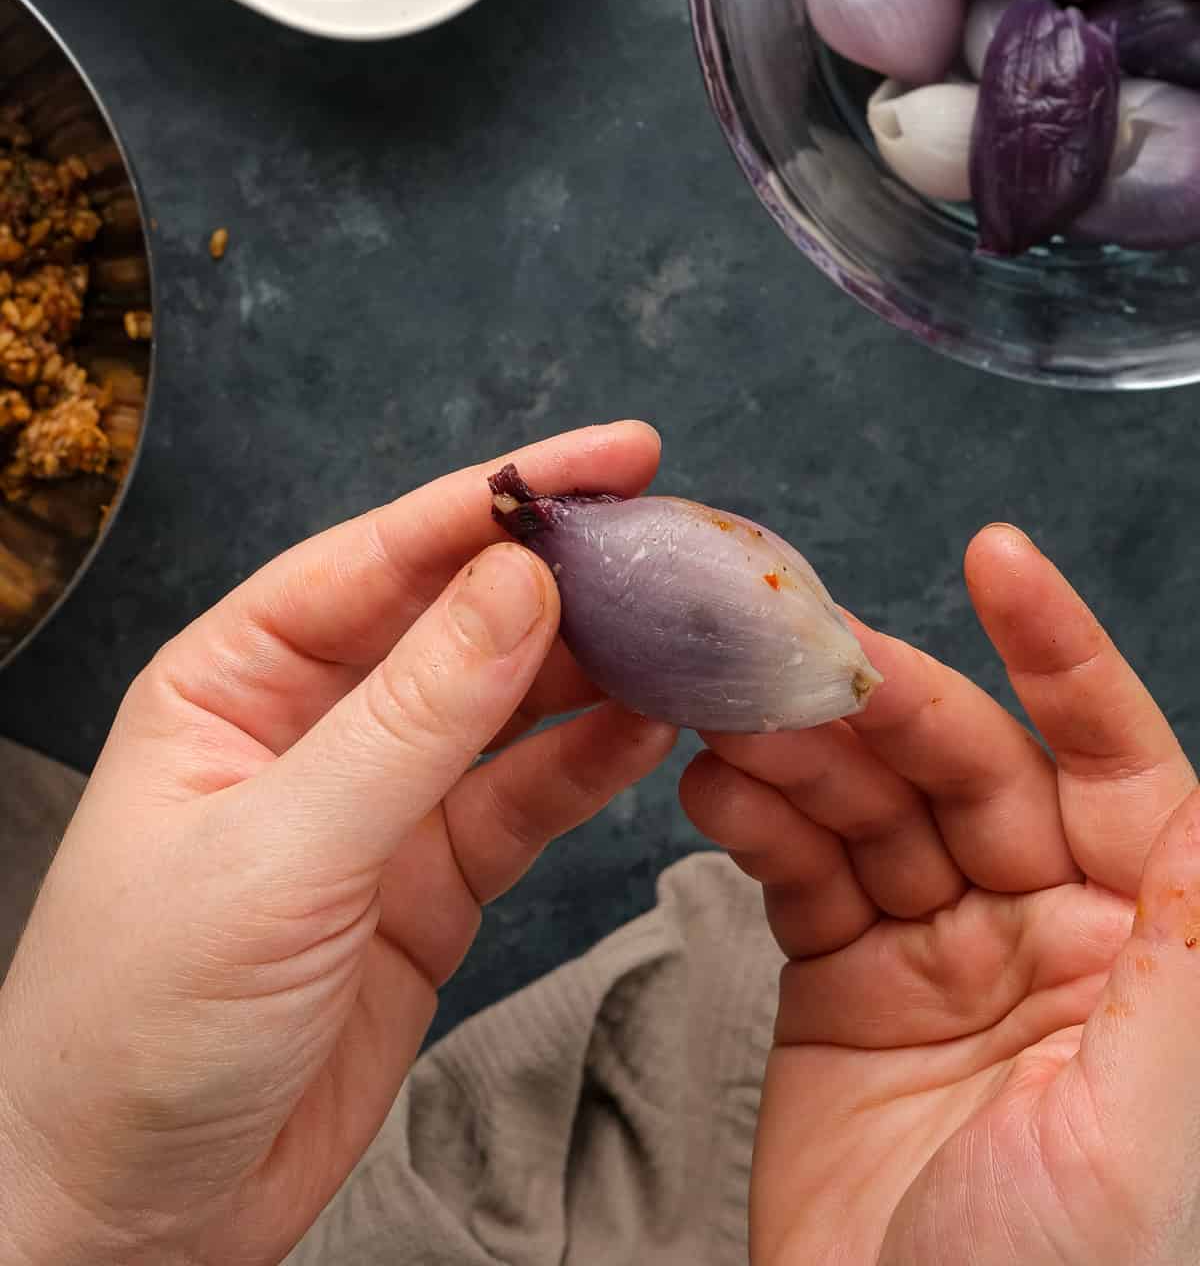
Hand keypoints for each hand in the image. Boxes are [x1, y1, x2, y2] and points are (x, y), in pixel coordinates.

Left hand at [0, 421, 674, 1265]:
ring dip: (596, 668)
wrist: (130, 1217)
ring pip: (505, 707)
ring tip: (688, 630)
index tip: (614, 455)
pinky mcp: (426, 887)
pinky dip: (589, 766)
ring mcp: (376, 806)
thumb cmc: (140, 1025)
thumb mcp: (280, 853)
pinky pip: (522, 802)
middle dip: (566, 577)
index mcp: (234, 679)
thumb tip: (519, 583)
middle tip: (676, 542)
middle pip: (457, 617)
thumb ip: (411, 720)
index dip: (504, 494)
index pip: (383, 553)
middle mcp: (310, 724)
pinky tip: (653, 727)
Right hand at [681, 525, 1199, 1265]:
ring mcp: (942, 957)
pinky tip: (720, 790)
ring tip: (730, 718)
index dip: (1061, 652)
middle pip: (970, 768)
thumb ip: (1183, 946)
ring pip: (873, 807)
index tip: (995, 560)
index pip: (1116, 760)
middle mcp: (1053, 933)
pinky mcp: (842, 991)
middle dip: (886, 702)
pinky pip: (800, 874)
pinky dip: (755, 822)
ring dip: (801, 752)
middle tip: (796, 656)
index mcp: (1150, 943)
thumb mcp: (1158, 1119)